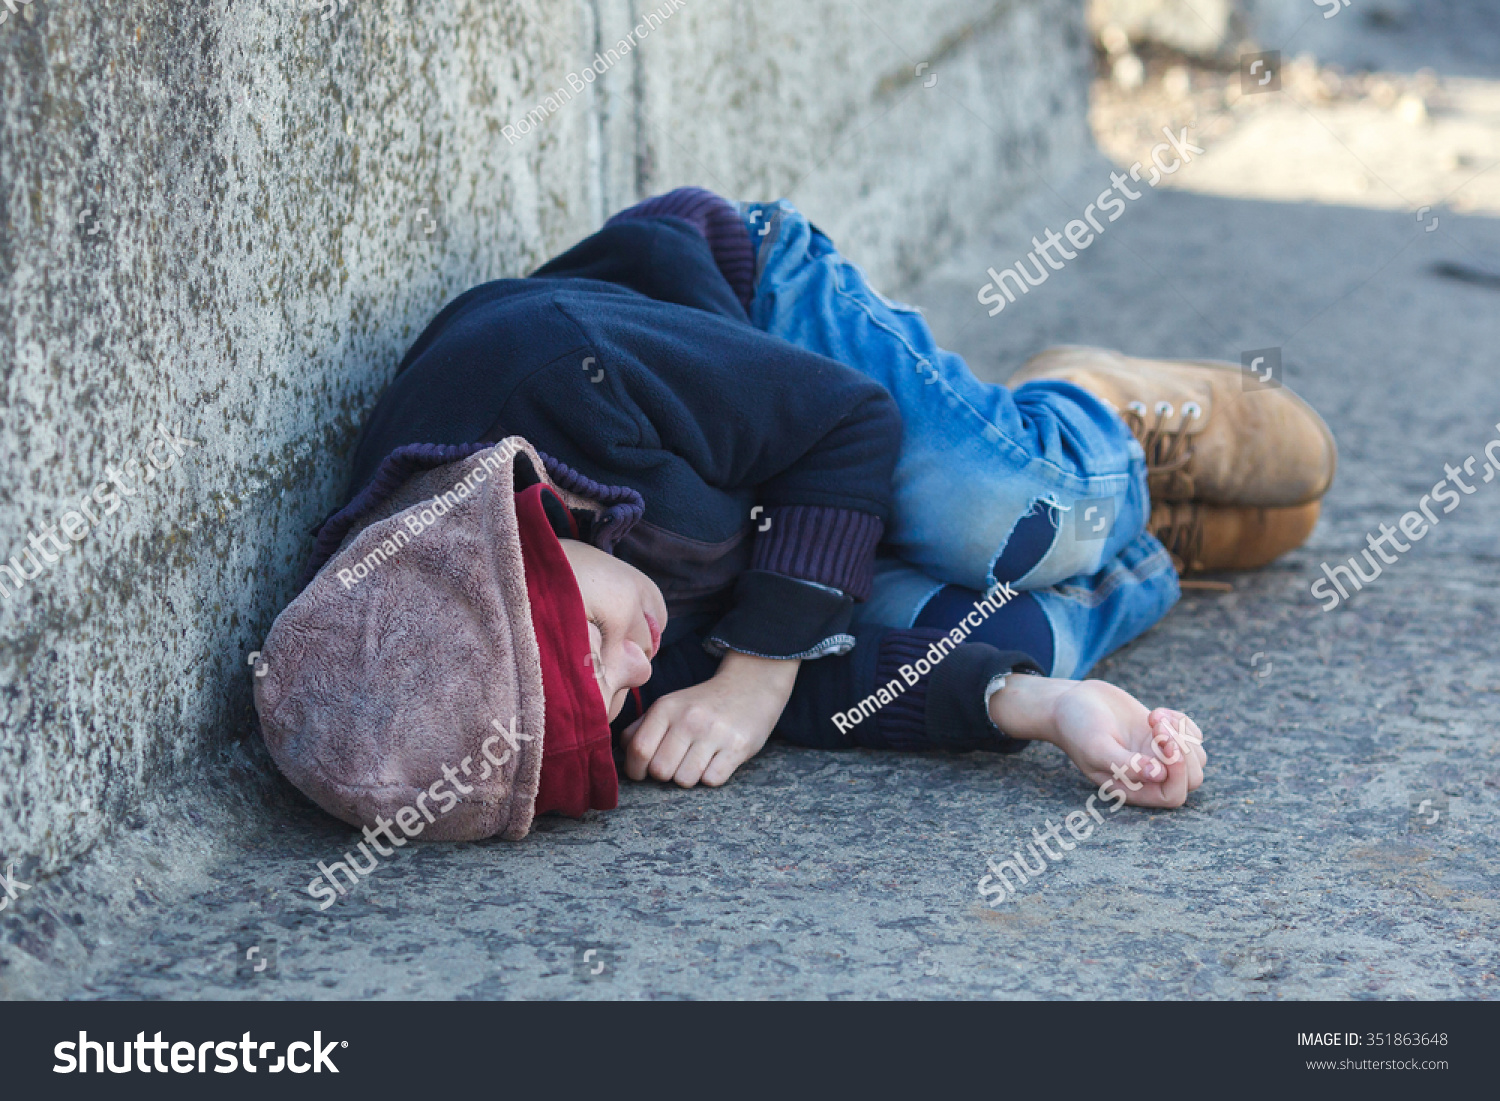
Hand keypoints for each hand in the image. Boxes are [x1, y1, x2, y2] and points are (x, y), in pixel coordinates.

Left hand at [621, 652, 799, 787]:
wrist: (750, 686)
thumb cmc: (703, 704)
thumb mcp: (671, 705)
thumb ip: (642, 726)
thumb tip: (623, 751)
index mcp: (666, 708)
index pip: (638, 750)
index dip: (636, 770)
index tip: (643, 772)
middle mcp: (689, 719)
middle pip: (660, 771)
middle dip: (665, 775)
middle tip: (675, 765)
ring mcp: (715, 733)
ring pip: (685, 780)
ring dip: (689, 777)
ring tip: (697, 761)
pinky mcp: (738, 746)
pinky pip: (712, 780)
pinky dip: (711, 777)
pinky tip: (715, 761)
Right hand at [989, 675, 1206, 807]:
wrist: (1071, 702)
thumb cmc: (1077, 727)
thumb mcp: (1095, 747)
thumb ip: (1125, 765)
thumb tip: (1158, 775)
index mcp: (1132, 789)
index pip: (1173, 795)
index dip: (1178, 773)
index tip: (1166, 742)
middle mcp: (1150, 776)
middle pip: (1191, 778)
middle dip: (1183, 750)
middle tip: (1159, 724)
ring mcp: (1159, 755)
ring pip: (1196, 756)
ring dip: (1182, 732)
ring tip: (1154, 716)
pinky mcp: (1164, 735)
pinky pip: (1193, 735)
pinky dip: (1182, 721)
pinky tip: (1156, 713)